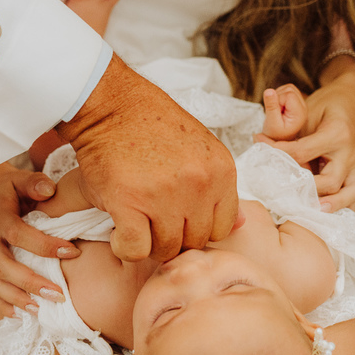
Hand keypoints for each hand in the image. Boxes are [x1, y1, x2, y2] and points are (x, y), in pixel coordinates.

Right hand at [0, 163, 80, 317]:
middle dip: (30, 282)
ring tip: (41, 310)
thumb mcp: (21, 179)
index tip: (72, 252)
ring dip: (16, 298)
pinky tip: (21, 315)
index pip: (18, 234)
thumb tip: (50, 190)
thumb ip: (35, 183)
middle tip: (58, 294)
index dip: (43, 246)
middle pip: (3, 265)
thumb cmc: (11, 189)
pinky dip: (1, 305)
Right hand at [56, 56, 238, 261]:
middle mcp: (199, 185)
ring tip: (134, 222)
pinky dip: (124, 246)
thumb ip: (220, 188)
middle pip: (194, 241)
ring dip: (147, 242)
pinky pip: (134, 250)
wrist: (112, 105)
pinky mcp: (129, 203)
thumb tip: (241, 225)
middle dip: (173, 236)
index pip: (222, 228)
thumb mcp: (201, 149)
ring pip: (165, 249)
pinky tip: (118, 230)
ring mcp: (165, 196)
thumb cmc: (152, 126)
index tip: (178, 218)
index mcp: (222, 171)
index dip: (197, 227)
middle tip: (152, 219)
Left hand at [256, 57, 354, 210]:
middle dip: (307, 190)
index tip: (261, 148)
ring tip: (313, 212)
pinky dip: (345, 205)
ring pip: (351, 192)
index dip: (279, 153)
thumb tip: (262, 143)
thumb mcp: (307, 111)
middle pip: (329, 180)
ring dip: (333, 205)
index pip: (302, 153)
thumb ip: (290, 132)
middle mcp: (349, 153)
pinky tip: (328, 214)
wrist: (352, 101)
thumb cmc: (327, 106)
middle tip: (284, 195)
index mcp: (336, 134)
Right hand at [260, 84, 308, 143]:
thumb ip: (271, 106)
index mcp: (300, 113)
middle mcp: (303, 107)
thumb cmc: (274, 133)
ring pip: (288, 88)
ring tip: (276, 110)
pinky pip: (287, 90)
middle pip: (289, 89)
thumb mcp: (271, 122)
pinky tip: (278, 107)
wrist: (278, 138)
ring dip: (278, 96)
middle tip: (275, 112)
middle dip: (277, 97)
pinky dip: (279, 95)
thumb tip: (269, 90)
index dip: (277, 100)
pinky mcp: (297, 101)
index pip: (289, 95)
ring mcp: (301, 103)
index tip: (274, 113)